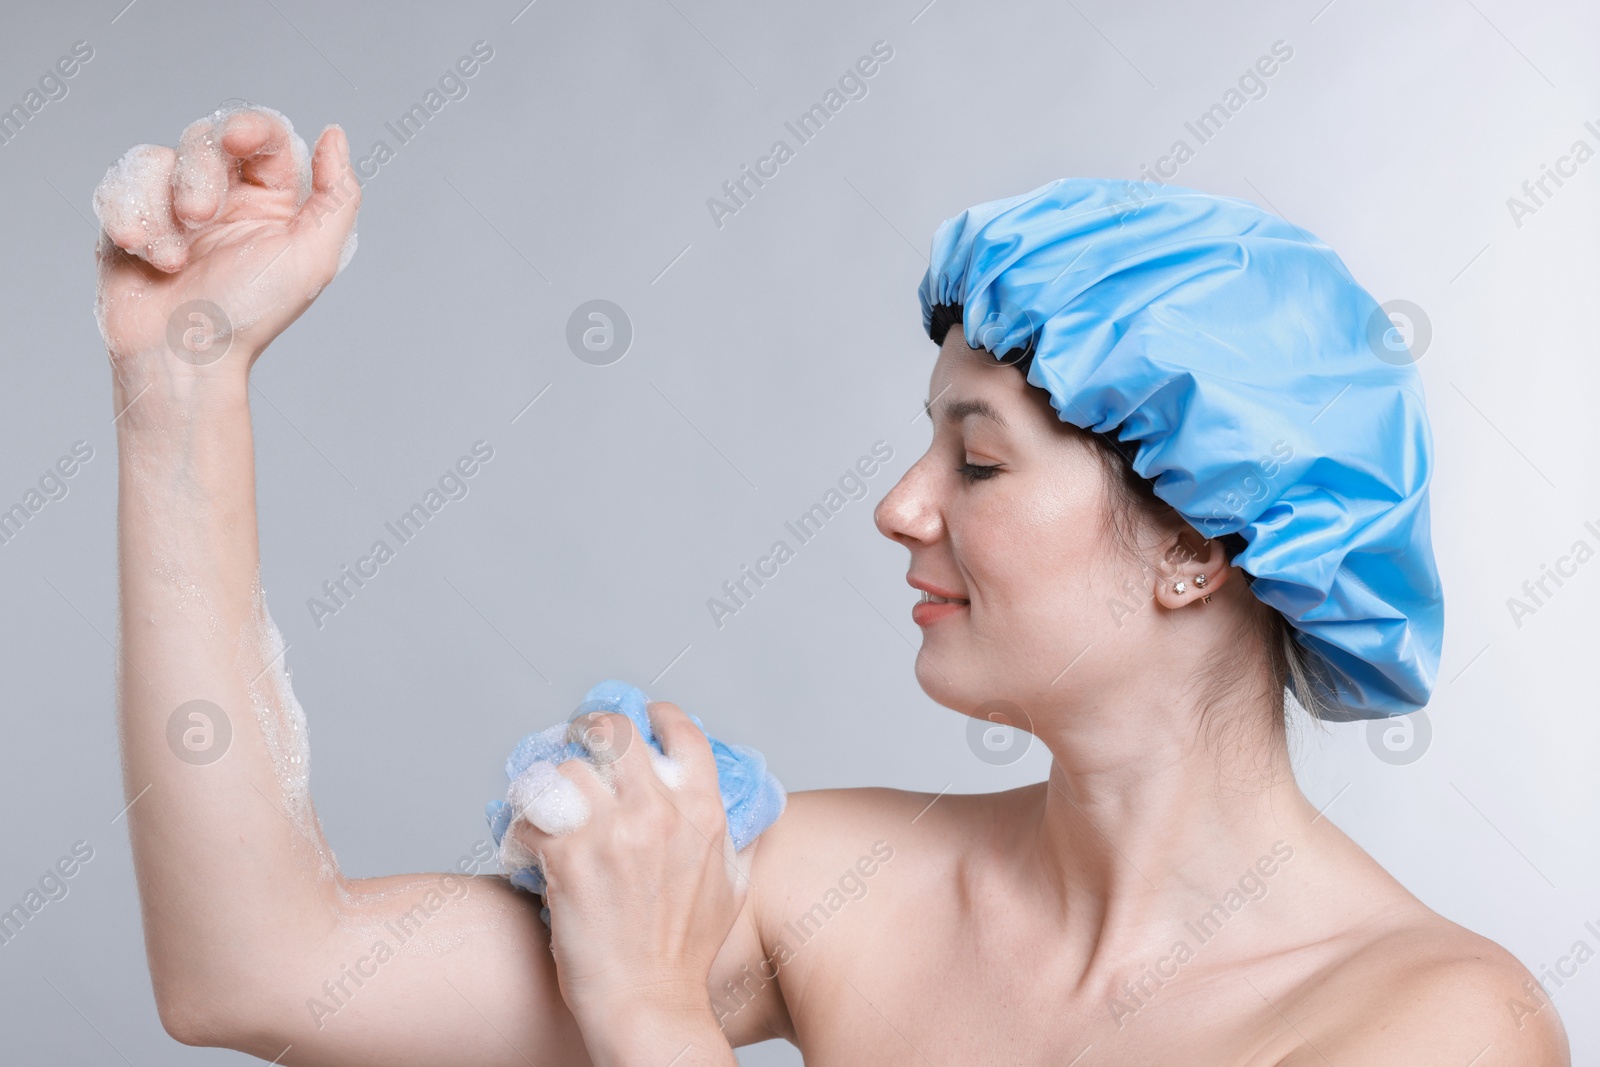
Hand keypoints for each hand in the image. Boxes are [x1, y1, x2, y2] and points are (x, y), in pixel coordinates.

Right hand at [93, 103, 359, 377]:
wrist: (184, 357)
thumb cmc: (251, 314)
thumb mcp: (313, 258)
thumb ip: (337, 196)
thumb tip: (334, 135)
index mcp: (272, 202)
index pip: (264, 137)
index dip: (249, 127)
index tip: (236, 141)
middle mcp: (225, 198)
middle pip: (206, 140)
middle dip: (199, 173)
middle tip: (199, 218)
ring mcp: (174, 207)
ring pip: (158, 160)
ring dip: (162, 206)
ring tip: (173, 259)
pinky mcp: (132, 219)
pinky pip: (120, 185)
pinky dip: (130, 217)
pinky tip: (143, 253)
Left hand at [510, 702, 748, 1047]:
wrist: (647, 1002)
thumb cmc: (686, 954)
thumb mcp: (732, 887)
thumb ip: (734, 841)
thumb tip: (739, 814)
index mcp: (703, 813)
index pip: (682, 732)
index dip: (656, 716)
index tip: (641, 717)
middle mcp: (659, 814)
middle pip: (615, 732)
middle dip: (591, 731)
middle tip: (578, 743)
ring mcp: (611, 834)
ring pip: (566, 769)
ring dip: (553, 784)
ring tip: (548, 802)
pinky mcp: (567, 858)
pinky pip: (532, 816)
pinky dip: (524, 827)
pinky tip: (529, 844)